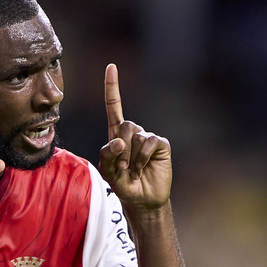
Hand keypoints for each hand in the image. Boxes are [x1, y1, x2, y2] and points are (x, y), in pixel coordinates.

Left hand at [99, 64, 171, 210]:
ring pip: (136, 135)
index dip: (112, 88)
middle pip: (124, 125)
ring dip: (131, 157)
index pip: (113, 108)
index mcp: (116, 136)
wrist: (142, 200)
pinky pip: (149, 142)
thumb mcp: (107, 172)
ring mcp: (147, 138)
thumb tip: (120, 141)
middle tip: (122, 167)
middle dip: (120, 148)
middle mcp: (133, 133)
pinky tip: (142, 170)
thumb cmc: (123, 185)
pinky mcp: (160, 144)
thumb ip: (107, 154)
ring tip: (132, 171)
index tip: (111, 66)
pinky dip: (142, 158)